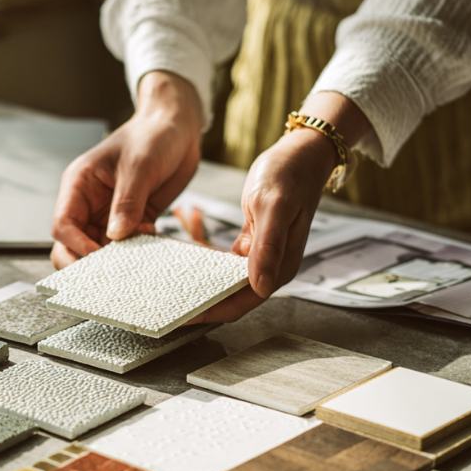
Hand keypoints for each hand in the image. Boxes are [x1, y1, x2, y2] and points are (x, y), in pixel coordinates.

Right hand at [51, 71, 203, 267]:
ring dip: (114, 260)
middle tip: (108, 274)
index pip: (63, 224)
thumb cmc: (153, 136)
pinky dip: (135, 253)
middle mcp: (89, 203)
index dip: (75, 245)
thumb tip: (115, 236)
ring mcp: (109, 214)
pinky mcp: (132, 221)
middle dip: (85, 261)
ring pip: (99, 250)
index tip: (97, 257)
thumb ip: (127, 202)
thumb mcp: (139, 166)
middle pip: (73, 244)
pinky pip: (126, 246)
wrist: (179, 129)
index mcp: (79, 184)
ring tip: (134, 259)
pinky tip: (150, 248)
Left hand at [190, 130, 333, 322]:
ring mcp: (262, 257)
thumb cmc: (290, 175)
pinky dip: (208, 265)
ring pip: (227, 283)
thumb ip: (267, 247)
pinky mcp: (254, 244)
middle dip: (203, 304)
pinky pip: (226, 264)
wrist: (301, 153)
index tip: (184, 316)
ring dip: (203, 287)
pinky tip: (188, 264)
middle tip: (169, 307)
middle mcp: (272, 267)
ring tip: (172, 291)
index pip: (241, 303)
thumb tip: (260, 287)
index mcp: (279, 266)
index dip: (212, 312)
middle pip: (232, 298)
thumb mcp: (272, 207)